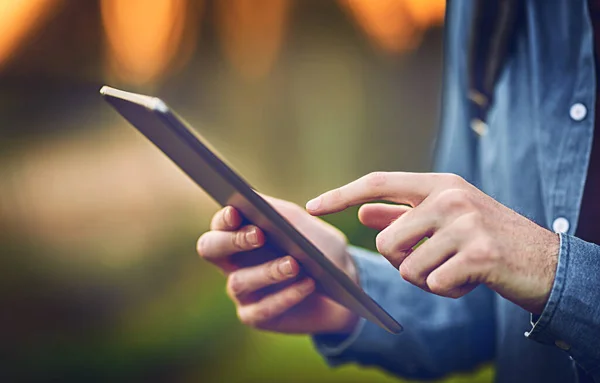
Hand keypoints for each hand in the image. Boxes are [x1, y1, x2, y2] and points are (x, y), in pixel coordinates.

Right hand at [197, 195, 360, 333]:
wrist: (343, 285)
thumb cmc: (319, 248)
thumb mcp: (306, 226)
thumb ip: (281, 214)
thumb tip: (256, 200)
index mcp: (240, 234)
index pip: (219, 224)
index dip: (224, 218)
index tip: (236, 212)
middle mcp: (233, 262)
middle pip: (209, 249)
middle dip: (231, 241)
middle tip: (259, 235)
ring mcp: (242, 291)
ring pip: (239, 282)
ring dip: (267, 271)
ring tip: (294, 264)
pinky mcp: (255, 316)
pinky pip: (262, 309)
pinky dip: (286, 296)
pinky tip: (307, 284)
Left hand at [306, 172, 559, 314]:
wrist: (544, 261)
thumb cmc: (486, 238)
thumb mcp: (444, 220)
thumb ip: (402, 215)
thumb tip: (363, 213)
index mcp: (438, 184)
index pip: (377, 183)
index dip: (341, 195)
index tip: (311, 206)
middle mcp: (449, 197)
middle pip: (386, 241)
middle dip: (401, 263)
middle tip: (432, 262)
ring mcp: (465, 223)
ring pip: (408, 268)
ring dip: (426, 280)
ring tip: (455, 270)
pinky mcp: (479, 253)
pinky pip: (434, 284)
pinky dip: (447, 291)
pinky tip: (470, 280)